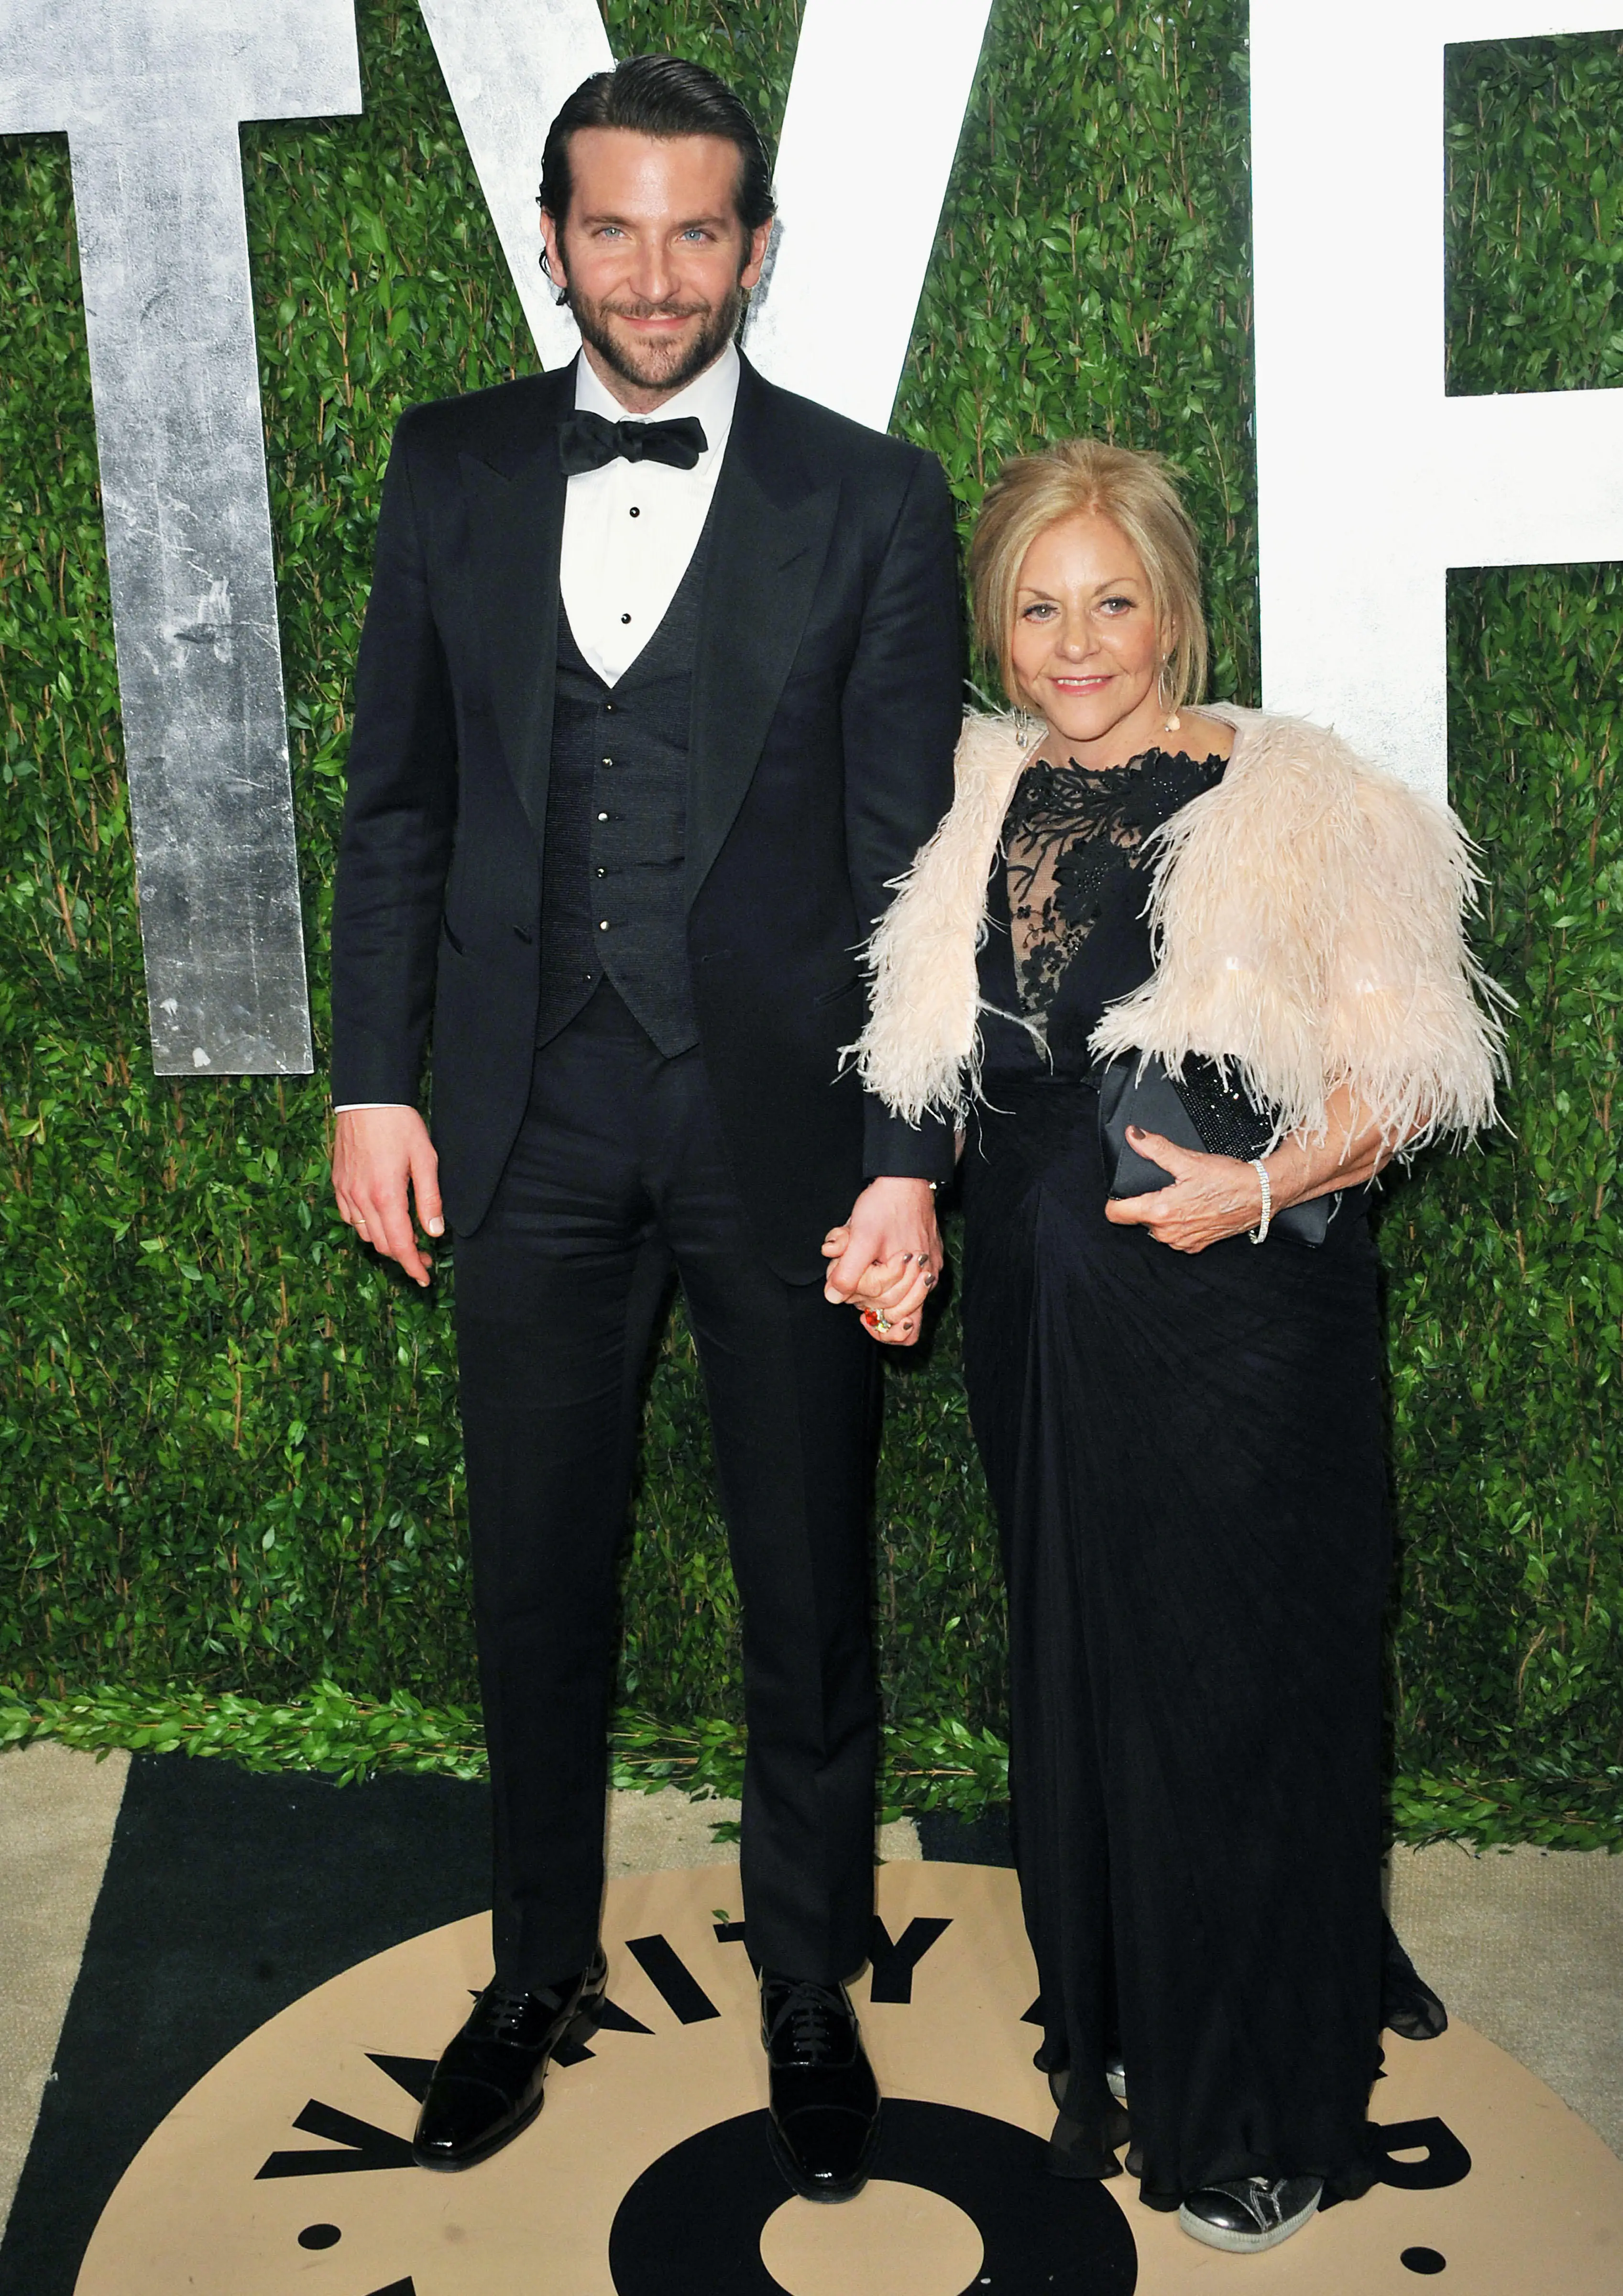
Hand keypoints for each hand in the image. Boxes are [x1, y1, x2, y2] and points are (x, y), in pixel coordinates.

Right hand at [331, 1106, 442, 1286]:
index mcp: (386, 1195)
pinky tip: (380, 1218)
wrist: (366, 1099)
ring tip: (405, 1236)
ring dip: (385, 1241)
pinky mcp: (338, 1183)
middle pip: (382, 1245)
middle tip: (424, 1256)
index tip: (425, 1278)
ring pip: (365, 1234)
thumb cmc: (399, 1125)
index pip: (400, 1244)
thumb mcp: (426, 1159)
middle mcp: (362, 1199)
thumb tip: (435, 1231)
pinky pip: (350, 1218)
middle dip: (404, 1256)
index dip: (413, 1266)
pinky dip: (366, 1226)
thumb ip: (430, 1198)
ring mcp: (346, 1192)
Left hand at [821, 1176, 941, 1347]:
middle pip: (891, 1309)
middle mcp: (925, 1279)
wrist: (906, 1178)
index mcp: (913, 1277)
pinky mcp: (926, 1261)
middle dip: (864, 1292)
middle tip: (849, 1266)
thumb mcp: (860, 1238)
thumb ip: (847, 1272)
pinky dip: (885, 1278)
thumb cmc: (885, 1206)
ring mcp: (927, 1271)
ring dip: (873, 1286)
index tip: (846, 1285)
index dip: (859, 1298)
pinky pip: (905, 1286)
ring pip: (899, 1302)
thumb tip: (834, 1298)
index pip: (885, 1310)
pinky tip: (874, 1264)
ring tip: (862, 1263)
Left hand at [1102, 1128, 1265, 1253]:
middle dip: (1146, 1203)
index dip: (1115, 1200)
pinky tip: (1194, 1209)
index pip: (1116, 1214)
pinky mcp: (1196, 1247)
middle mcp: (1168, 1233)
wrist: (1260, 1195)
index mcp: (1161, 1212)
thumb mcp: (1188, 1160)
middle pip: (1137, 1219)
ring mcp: (1182, 1242)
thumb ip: (1156, 1148)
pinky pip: (1175, 1236)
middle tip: (1165, 1187)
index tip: (1123, 1191)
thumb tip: (1133, 1136)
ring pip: (1156, 1229)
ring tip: (1183, 1196)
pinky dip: (1180, 1224)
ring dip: (1163, 1214)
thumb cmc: (1228, 1179)